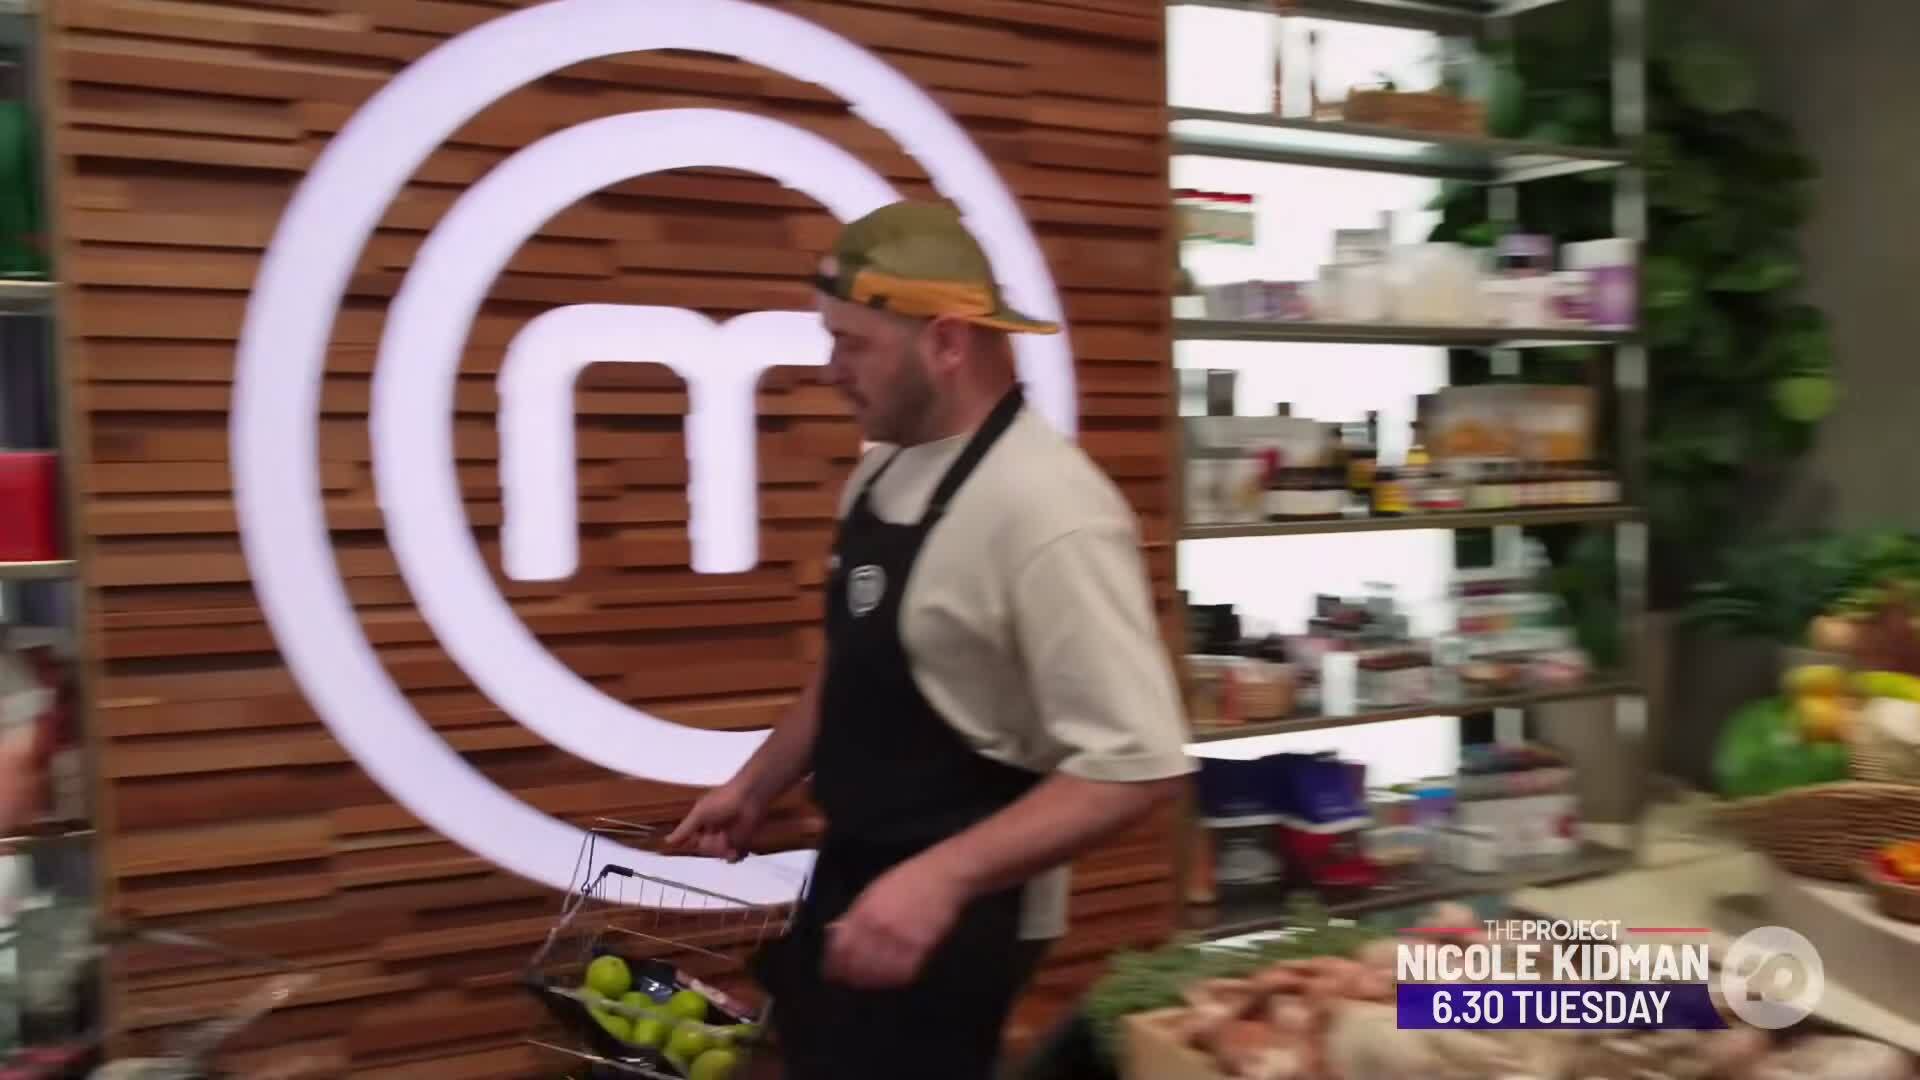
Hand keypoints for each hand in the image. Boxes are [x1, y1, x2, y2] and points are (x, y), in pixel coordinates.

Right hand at [663, 781, 765, 861]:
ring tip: (728, 842)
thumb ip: (685, 829)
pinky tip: (735, 852)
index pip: (692, 840)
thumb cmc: (722, 801)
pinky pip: (734, 856)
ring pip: (718, 854)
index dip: (694, 844)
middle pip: (705, 849)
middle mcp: (712, 831)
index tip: (697, 842)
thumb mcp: (699, 813)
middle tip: (717, 837)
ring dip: (722, 851)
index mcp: (701, 823)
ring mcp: (726, 837)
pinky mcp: (740, 841)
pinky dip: (734, 856)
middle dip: (710, 846)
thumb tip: (666, 841)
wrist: (750, 797)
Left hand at [823, 855, 967, 989]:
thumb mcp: (874, 891)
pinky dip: (892, 979)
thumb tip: (836, 933)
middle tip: (848, 981)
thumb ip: (855, 914)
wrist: (944, 877)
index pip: (840, 948)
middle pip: (855, 964)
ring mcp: (899, 941)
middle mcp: (878, 928)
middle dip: (849, 975)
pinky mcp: (920, 950)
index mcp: (863, 912)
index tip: (831, 972)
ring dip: (869, 980)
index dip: (833, 964)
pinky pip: (901, 974)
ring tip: (867, 983)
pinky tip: (889, 978)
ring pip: (876, 973)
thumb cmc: (909, 879)